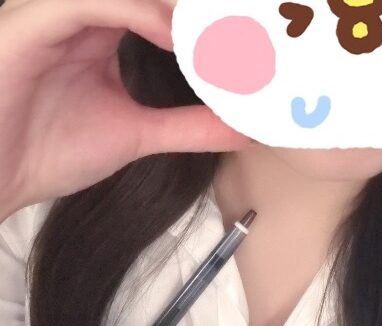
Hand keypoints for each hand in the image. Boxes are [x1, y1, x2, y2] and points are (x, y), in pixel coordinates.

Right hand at [0, 0, 250, 217]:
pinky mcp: (29, 27)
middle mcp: (79, 17)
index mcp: (102, 34)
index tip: (249, 32)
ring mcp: (52, 17)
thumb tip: (241, 129)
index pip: (161, 7)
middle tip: (244, 18)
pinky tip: (171, 35)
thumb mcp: (135, 135)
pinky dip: (136, 12)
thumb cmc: (50, 151)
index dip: (203, 15)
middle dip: (194, 6)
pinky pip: (85, 3)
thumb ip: (186, 127)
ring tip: (215, 25)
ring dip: (172, 5)